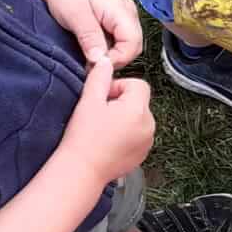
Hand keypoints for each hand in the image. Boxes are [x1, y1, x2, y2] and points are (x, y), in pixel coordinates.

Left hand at [43, 0, 142, 66]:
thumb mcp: (75, 16)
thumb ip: (90, 38)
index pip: (133, 44)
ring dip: (111, 55)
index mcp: (122, 10)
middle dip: (115, 59)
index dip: (117, 59)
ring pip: (127, 45)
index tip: (96, 65)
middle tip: (92, 64)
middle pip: (133, 46)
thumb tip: (100, 61)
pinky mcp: (116, 20)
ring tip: (91, 57)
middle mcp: (128, 13)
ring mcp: (124, 16)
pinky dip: (108, 49)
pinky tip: (93, 48)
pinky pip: (120, 40)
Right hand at [64, 59, 154, 185]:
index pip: (138, 84)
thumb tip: (106, 61)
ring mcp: (148, 141)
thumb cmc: (84, 137)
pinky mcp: (143, 153)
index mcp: (138, 109)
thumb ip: (100, 77)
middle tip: (100, 115)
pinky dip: (127, 134)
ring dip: (124, 118)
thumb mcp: (89, 101)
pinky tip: (108, 141)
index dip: (119, 88)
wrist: (82, 170)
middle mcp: (149, 125)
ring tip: (103, 130)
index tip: (103, 99)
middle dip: (121, 103)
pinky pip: (138, 135)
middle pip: (139, 101)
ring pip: (139, 118)